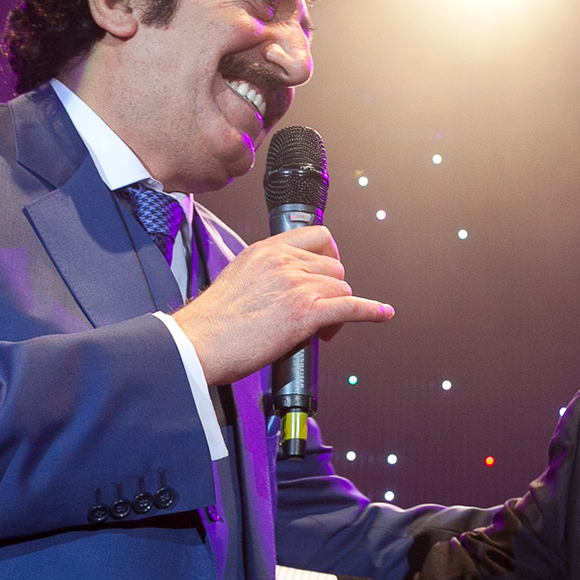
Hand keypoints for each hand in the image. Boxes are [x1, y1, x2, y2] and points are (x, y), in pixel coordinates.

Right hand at [173, 225, 393, 384]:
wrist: (198, 343)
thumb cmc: (211, 322)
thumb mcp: (238, 279)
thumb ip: (265, 274)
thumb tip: (284, 289)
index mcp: (266, 250)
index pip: (316, 236)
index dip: (329, 256)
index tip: (327, 271)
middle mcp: (284, 262)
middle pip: (333, 266)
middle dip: (332, 289)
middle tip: (318, 312)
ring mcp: (296, 286)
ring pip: (342, 287)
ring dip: (338, 309)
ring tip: (320, 331)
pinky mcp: (306, 313)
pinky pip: (352, 306)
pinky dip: (371, 311)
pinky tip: (381, 313)